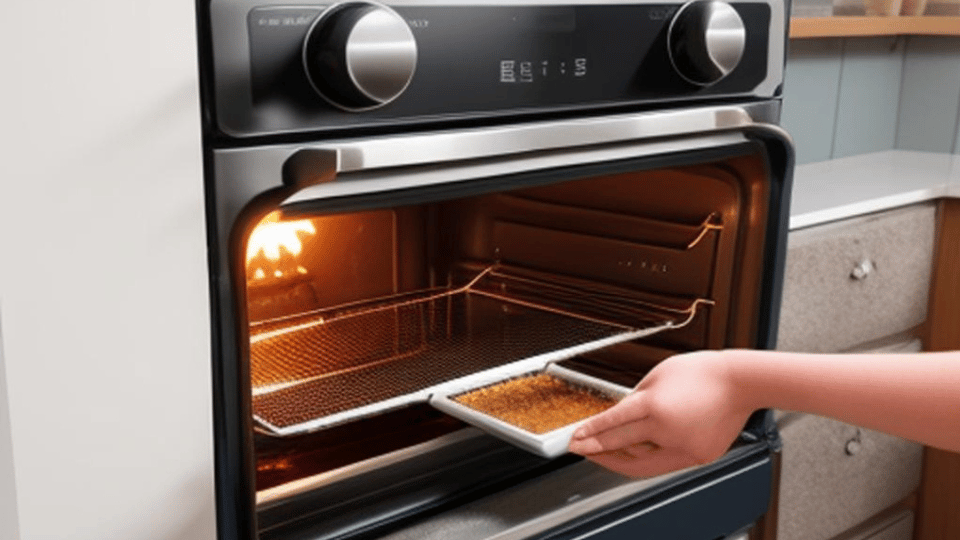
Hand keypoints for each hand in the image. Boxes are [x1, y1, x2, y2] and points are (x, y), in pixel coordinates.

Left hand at [567, 350, 753, 477]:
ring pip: (643, 463)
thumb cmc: (702, 373)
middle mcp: (667, 429)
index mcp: (654, 405)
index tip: (574, 439)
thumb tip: (619, 416)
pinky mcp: (698, 456)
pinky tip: (640, 449)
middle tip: (581, 449)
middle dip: (597, 450)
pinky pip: (666, 461)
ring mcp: (684, 446)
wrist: (740, 382)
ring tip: (607, 452)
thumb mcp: (657, 375)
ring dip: (622, 458)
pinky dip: (651, 456)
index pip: (612, 423)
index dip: (589, 433)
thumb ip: (636, 398)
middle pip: (621, 446)